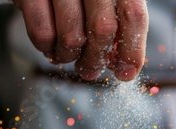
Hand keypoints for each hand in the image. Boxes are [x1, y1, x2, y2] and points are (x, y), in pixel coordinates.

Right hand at [12, 0, 147, 80]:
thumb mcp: (106, 0)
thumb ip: (118, 25)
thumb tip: (122, 65)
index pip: (133, 15)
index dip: (132, 50)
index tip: (125, 74)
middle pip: (103, 29)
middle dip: (96, 60)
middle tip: (90, 71)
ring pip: (72, 37)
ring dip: (70, 56)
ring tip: (67, 55)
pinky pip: (42, 34)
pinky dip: (47, 49)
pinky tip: (50, 46)